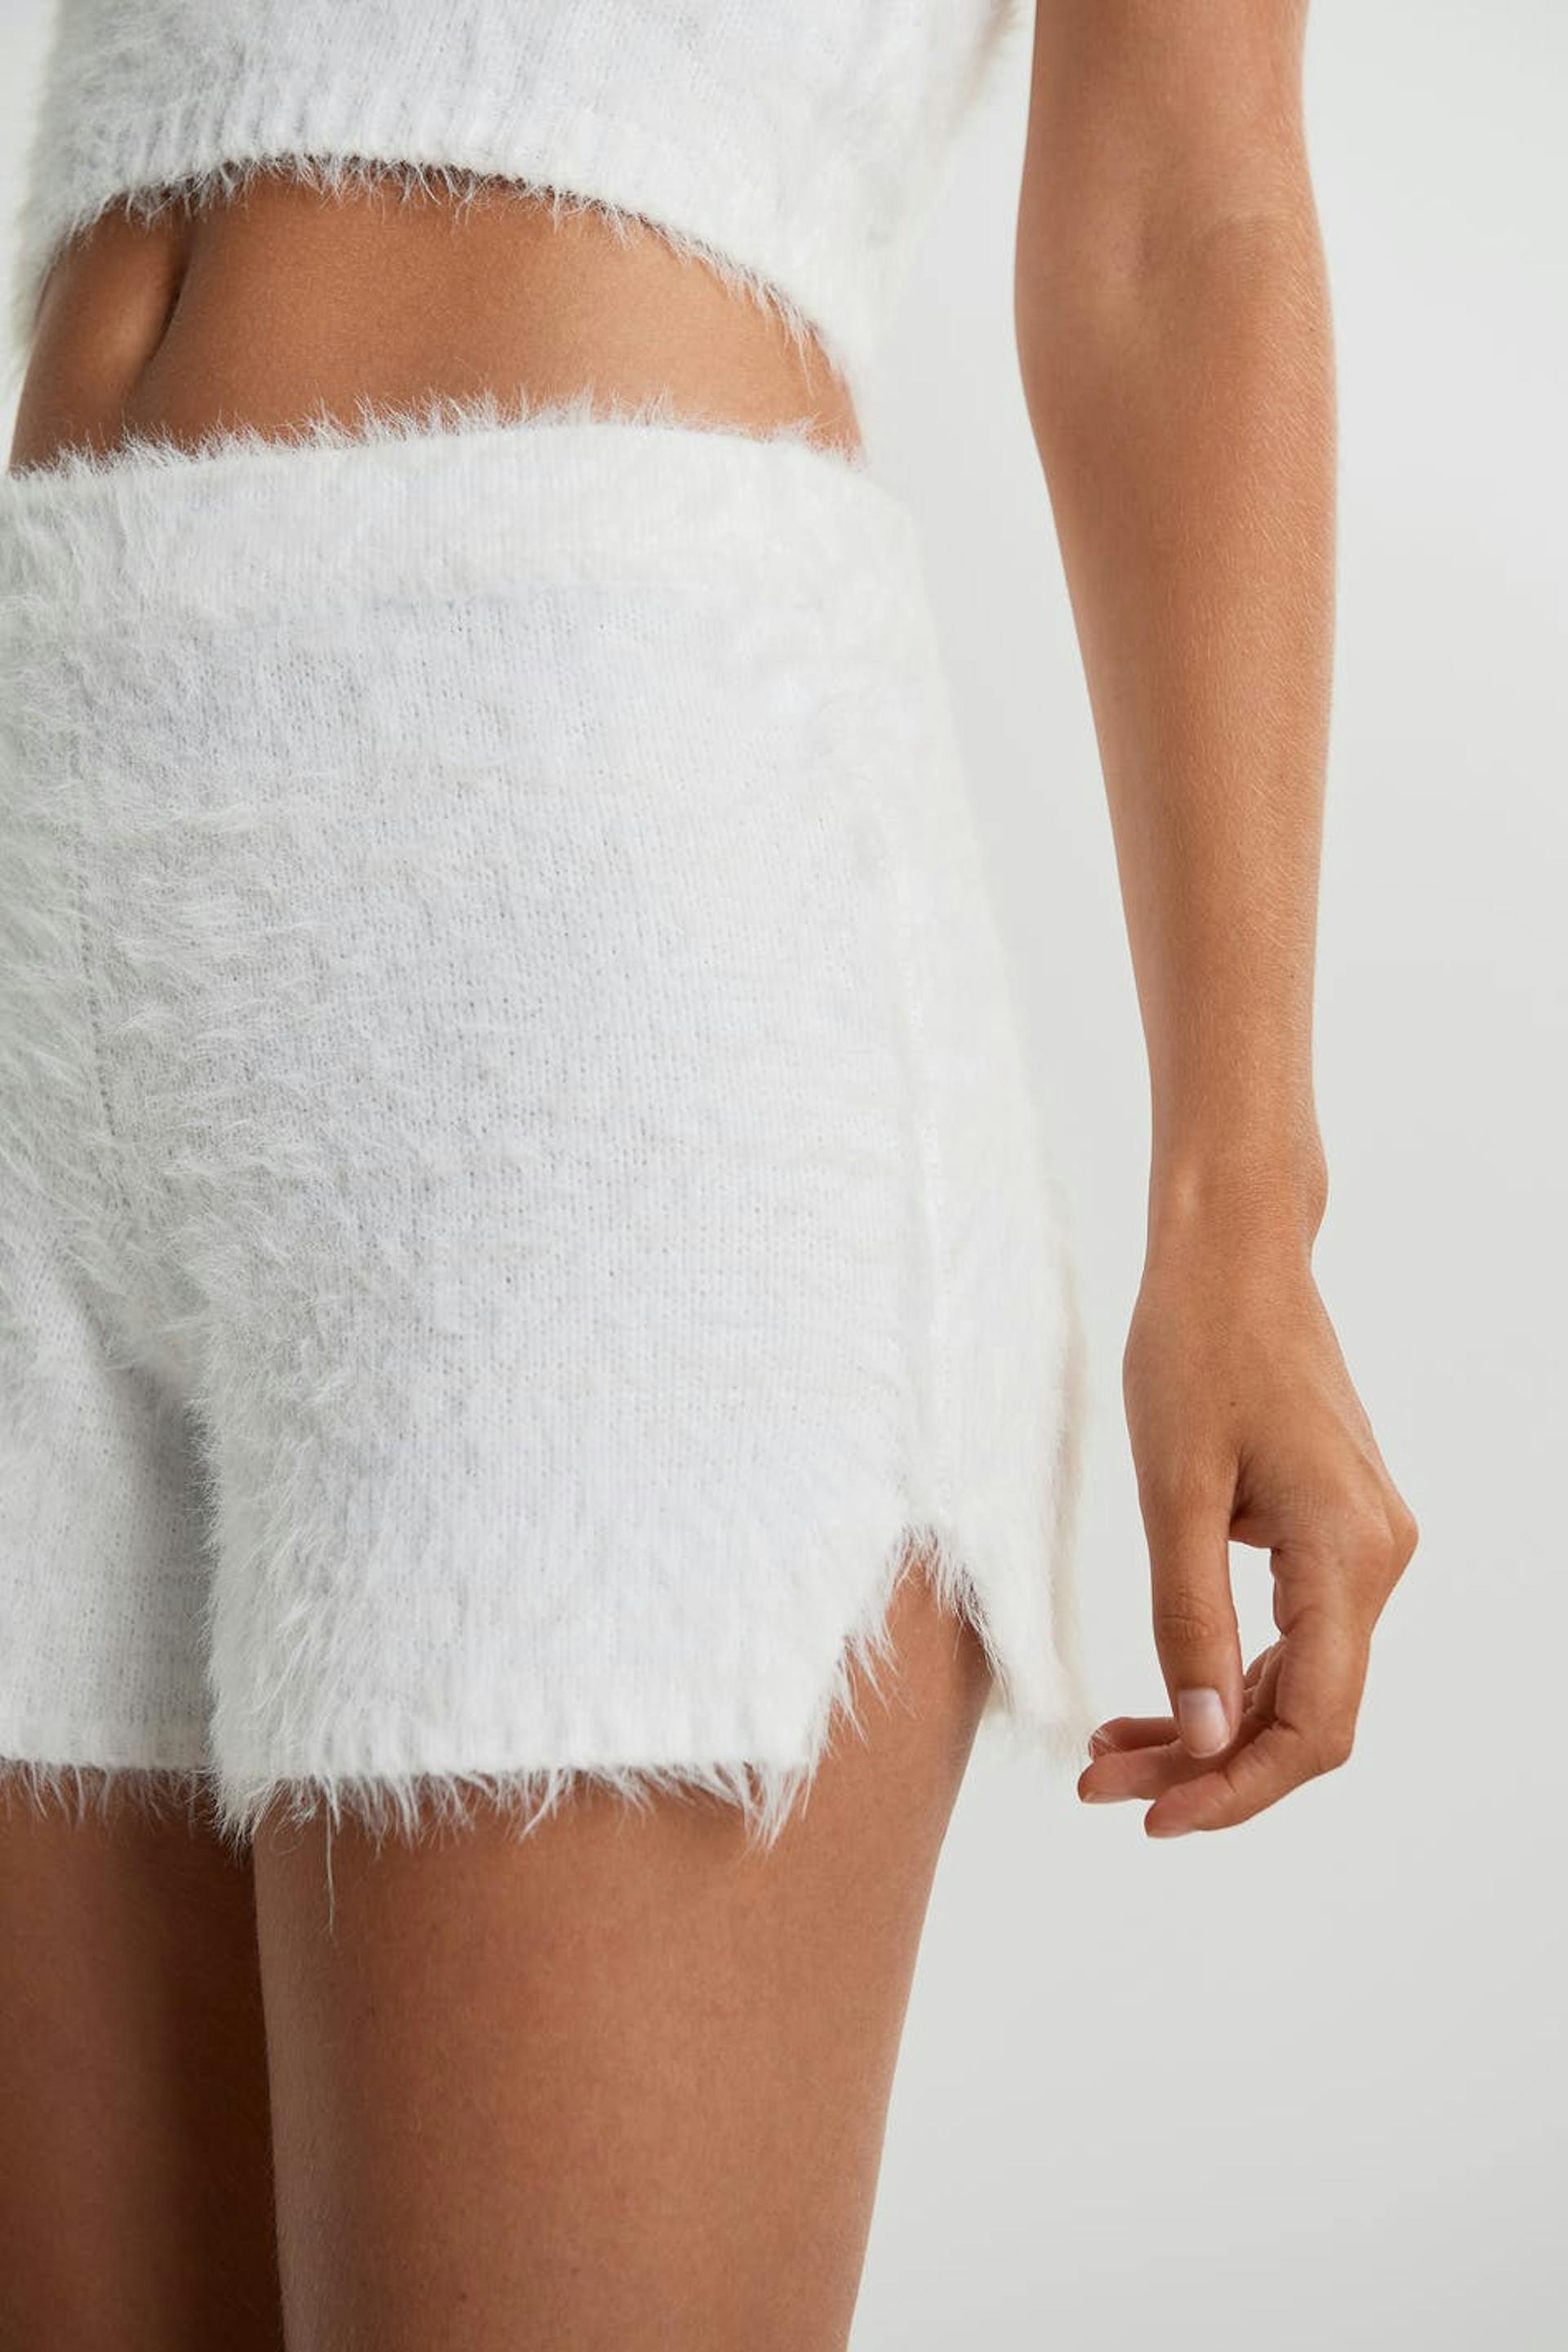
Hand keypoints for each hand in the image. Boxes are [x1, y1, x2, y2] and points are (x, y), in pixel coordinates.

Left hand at [1078, 1223, 1417, 1836]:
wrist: (1233, 1253)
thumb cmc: (1197, 1347)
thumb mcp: (1173, 1491)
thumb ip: (1189, 1621)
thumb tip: (1205, 1740)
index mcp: (1347, 1554)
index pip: (1312, 1723)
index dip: (1237, 1789)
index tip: (1152, 1817)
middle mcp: (1376, 1558)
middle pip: (1304, 1713)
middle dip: (1206, 1765)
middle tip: (1100, 1785)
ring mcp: (1361, 1544)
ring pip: (1294, 1679)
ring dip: (1209, 1726)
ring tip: (1110, 1751)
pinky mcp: (1331, 1529)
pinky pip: (1289, 1633)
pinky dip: (1224, 1673)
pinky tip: (1156, 1697)